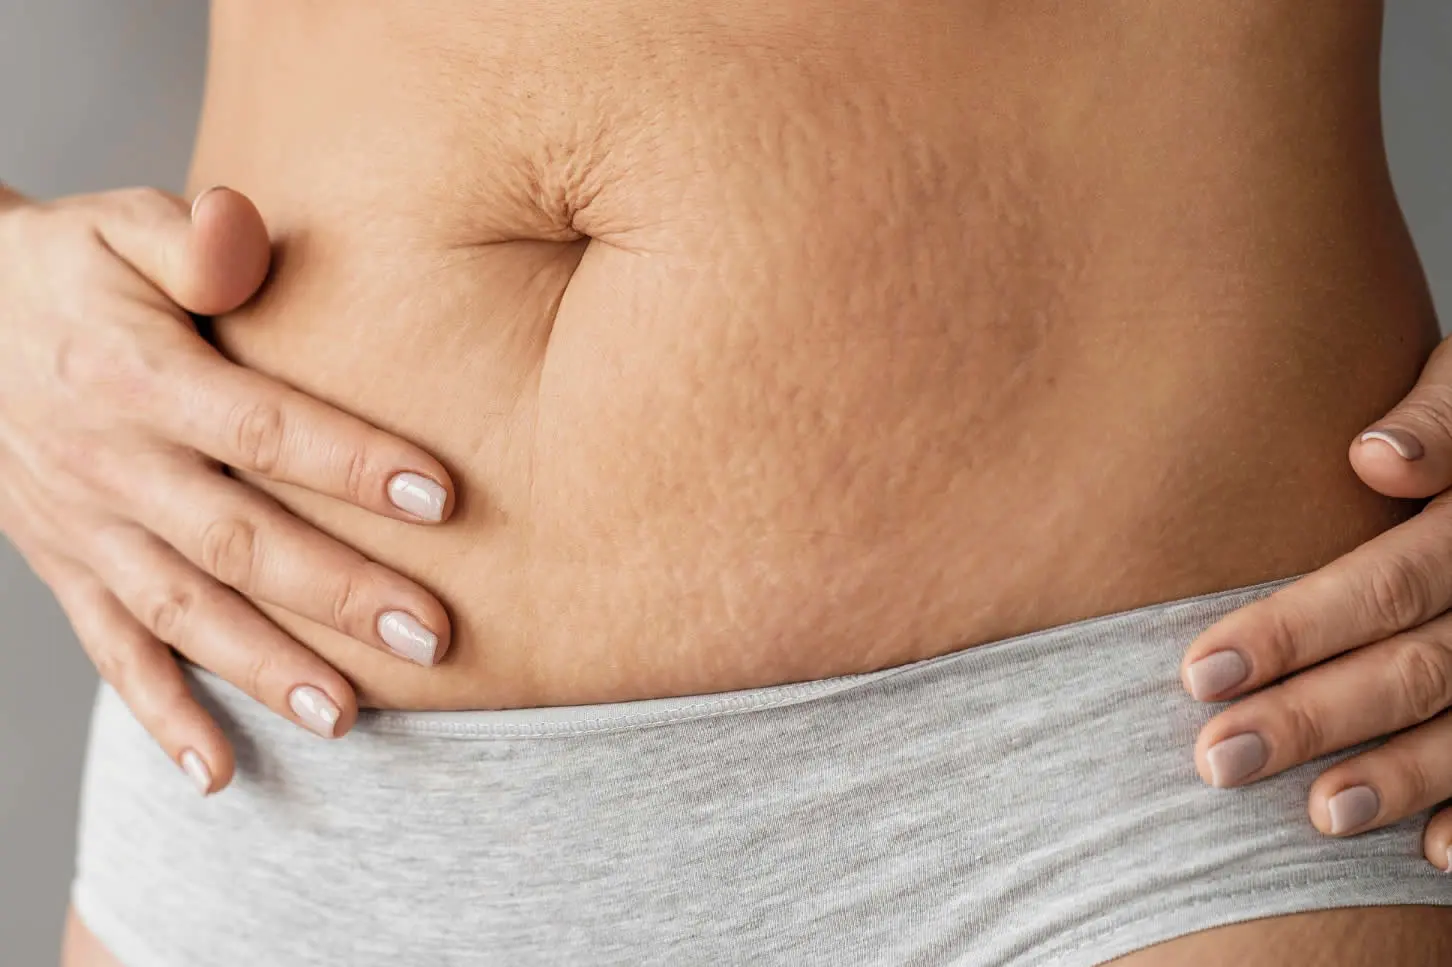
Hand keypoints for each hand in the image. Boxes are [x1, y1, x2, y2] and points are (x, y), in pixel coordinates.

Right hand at [0, 182, 455, 793]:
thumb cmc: (70, 269)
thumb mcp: (120, 223)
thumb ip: (193, 237)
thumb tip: (245, 231)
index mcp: (139, 377)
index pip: (260, 425)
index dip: (351, 461)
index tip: (444, 496)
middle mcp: (113, 465)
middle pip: (238, 540)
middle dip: (337, 594)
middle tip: (432, 637)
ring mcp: (86, 530)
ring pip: (184, 614)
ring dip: (265, 671)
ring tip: (349, 719)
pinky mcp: (68, 570)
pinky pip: (110, 654)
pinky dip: (161, 716)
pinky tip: (218, 773)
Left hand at [1179, 335, 1451, 869]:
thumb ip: (1437, 417)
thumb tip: (1374, 457)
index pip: (1386, 584)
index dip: (1294, 631)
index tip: (1199, 672)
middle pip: (1414, 668)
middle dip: (1314, 719)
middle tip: (1218, 761)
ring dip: (1397, 779)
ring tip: (1316, 816)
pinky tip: (1433, 852)